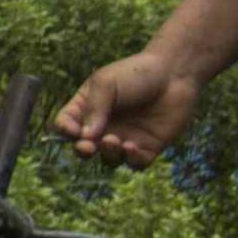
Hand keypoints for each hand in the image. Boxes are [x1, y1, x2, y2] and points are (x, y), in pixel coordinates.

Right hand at [58, 54, 198, 165]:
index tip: (73, 130)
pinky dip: (130, 159)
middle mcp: (103, 126)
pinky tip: (132, 146)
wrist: (173, 75)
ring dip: (108, 154)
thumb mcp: (107, 83)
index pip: (66, 125)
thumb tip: (84, 137)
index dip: (64, 131)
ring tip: (114, 141)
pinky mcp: (147, 148)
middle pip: (84, 148)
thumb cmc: (136, 74)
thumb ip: (94, 109)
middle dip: (83, 150)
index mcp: (87, 108)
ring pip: (108, 159)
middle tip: (89, 147)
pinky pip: (134, 164)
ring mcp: (125, 138)